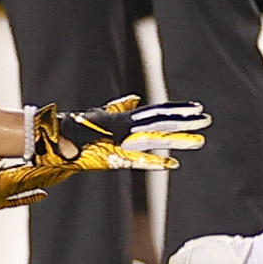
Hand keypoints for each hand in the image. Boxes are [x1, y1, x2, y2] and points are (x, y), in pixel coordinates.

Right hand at [31, 95, 210, 169]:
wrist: (55, 138)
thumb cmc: (77, 129)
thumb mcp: (102, 114)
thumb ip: (120, 107)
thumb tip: (135, 98)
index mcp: (126, 118)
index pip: (158, 112)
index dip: (178, 110)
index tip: (197, 108)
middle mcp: (127, 127)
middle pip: (162, 123)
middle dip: (185, 121)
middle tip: (207, 119)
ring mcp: (121, 141)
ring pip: (156, 139)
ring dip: (178, 140)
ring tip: (200, 141)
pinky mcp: (113, 156)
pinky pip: (138, 160)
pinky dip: (155, 163)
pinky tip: (172, 165)